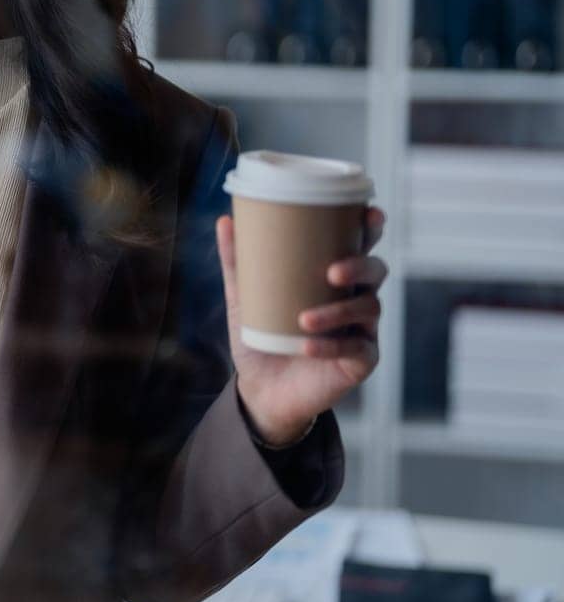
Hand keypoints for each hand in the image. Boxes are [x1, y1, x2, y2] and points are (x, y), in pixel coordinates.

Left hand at [216, 207, 387, 445]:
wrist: (262, 388)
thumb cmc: (263, 334)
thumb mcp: (245, 296)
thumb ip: (237, 262)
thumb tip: (224, 220)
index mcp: (335, 276)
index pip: (361, 245)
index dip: (371, 228)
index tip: (369, 214)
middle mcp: (355, 297)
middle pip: (376, 271)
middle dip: (361, 267)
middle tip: (332, 272)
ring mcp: (362, 330)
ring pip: (368, 309)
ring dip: (338, 311)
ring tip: (303, 319)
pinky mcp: (360, 361)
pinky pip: (356, 350)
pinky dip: (330, 347)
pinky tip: (307, 347)